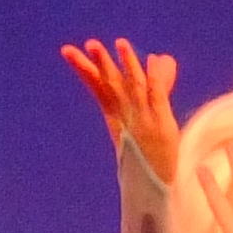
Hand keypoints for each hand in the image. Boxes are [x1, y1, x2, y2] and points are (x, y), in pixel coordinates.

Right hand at [60, 36, 181, 188]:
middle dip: (99, 64)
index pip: (98, 88)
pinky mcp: (161, 125)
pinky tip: (151, 60)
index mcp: (116, 119)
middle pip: (110, 86)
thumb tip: (163, 59)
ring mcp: (143, 121)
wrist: (156, 189)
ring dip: (127, 64)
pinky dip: (154, 78)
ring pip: (132, 87)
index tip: (69, 52)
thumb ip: (159, 85)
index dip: (85, 69)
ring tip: (119, 43)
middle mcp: (126, 118)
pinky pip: (156, 97)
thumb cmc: (153, 155)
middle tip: (87, 44)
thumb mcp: (152, 118)